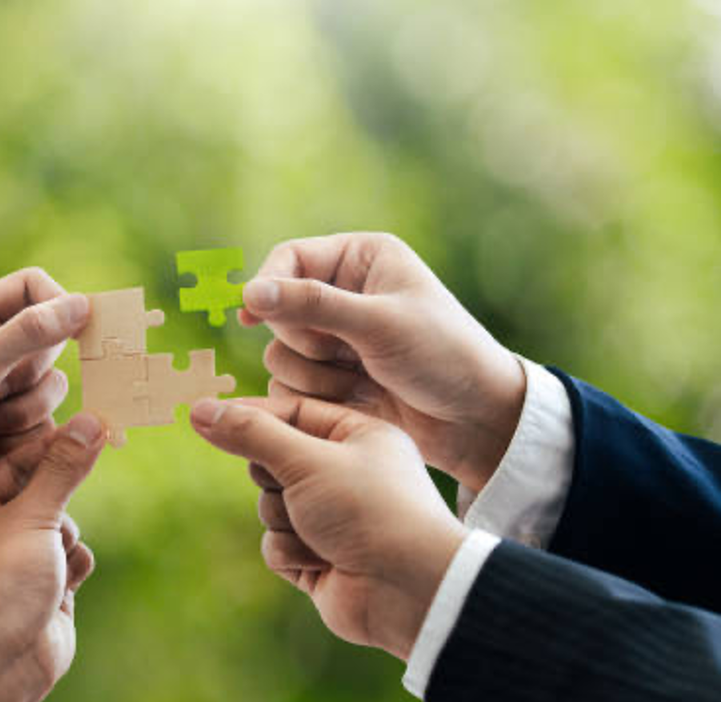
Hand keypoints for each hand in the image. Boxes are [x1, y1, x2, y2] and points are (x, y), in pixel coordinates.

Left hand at [0, 268, 90, 558]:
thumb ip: (28, 333)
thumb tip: (80, 305)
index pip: (33, 287)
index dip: (58, 305)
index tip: (79, 330)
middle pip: (51, 342)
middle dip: (29, 375)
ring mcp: (1, 389)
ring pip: (54, 388)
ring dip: (23, 413)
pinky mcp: (12, 428)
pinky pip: (48, 424)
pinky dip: (23, 440)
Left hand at [0, 413, 104, 701]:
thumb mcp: (33, 518)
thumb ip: (64, 470)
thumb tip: (91, 422)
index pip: (15, 462)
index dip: (53, 446)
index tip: (91, 425)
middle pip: (42, 492)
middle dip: (60, 502)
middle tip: (88, 475)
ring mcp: (14, 562)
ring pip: (62, 525)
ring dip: (67, 538)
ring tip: (52, 560)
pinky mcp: (41, 588)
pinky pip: (70, 558)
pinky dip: (72, 567)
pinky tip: (62, 585)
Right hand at [190, 395, 465, 661]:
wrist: (409, 591)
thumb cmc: (371, 511)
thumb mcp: (306, 461)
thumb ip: (250, 434)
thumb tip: (199, 410)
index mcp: (358, 435)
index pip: (290, 412)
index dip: (251, 417)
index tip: (209, 418)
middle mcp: (346, 473)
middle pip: (272, 461)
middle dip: (274, 480)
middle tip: (297, 488)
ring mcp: (333, 517)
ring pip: (270, 505)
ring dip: (284, 520)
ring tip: (320, 531)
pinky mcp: (321, 556)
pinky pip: (277, 543)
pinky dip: (291, 552)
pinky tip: (322, 560)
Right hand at [240, 234, 525, 492]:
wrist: (475, 420)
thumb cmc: (442, 357)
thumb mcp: (379, 324)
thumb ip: (312, 305)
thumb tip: (249, 292)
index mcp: (361, 258)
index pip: (289, 258)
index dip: (268, 286)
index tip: (252, 316)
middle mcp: (344, 292)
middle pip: (278, 310)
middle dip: (306, 341)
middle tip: (346, 354)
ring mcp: (336, 337)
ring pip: (279, 353)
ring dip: (314, 375)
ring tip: (362, 383)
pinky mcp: (331, 377)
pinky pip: (290, 385)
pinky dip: (318, 397)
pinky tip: (360, 400)